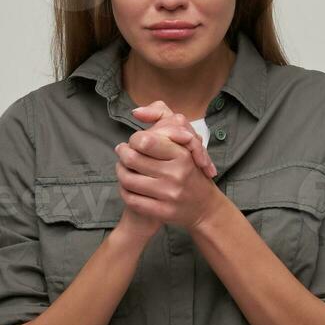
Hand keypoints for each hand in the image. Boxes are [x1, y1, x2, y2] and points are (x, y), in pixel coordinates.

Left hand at [114, 104, 222, 232]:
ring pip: (127, 179)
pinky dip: (124, 191)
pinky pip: (131, 199)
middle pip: (131, 158)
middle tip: (122, 152)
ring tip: (123, 168)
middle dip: (122, 153)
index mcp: (182, 155)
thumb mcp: (185, 143)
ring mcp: (169, 195)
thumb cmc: (191, 170)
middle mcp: (176, 174)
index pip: (145, 141)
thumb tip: (136, 112)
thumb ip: (163, 118)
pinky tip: (128, 187)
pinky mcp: (162, 212)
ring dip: (120, 172)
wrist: (205, 207)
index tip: (134, 142)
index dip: (134, 139)